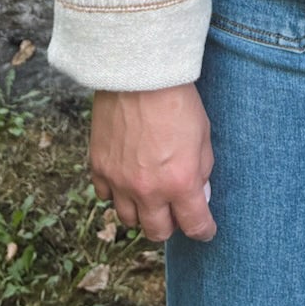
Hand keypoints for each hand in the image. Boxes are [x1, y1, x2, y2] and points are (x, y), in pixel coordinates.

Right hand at [89, 84, 216, 242]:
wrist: (139, 73)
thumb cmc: (177, 99)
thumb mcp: (203, 135)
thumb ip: (202, 170)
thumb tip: (200, 196)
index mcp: (180, 182)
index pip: (194, 225)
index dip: (203, 230)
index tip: (205, 230)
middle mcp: (148, 189)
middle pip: (157, 232)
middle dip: (170, 226)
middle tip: (176, 212)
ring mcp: (120, 181)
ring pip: (129, 220)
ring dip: (142, 213)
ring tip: (150, 196)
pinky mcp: (99, 167)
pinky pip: (105, 197)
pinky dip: (117, 194)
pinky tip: (126, 180)